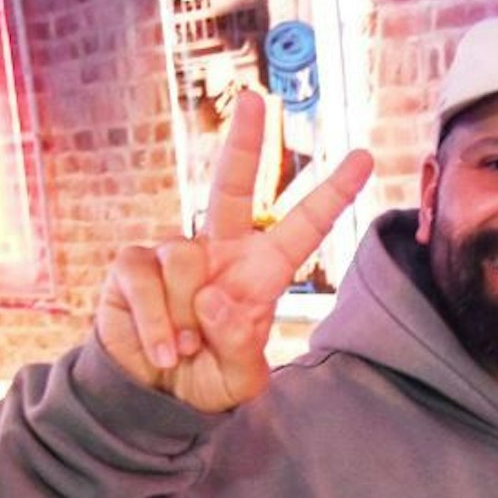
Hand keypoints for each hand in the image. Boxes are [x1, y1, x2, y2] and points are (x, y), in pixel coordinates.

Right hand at [94, 89, 374, 411]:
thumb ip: (239, 344)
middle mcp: (218, 250)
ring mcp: (172, 253)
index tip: (364, 157)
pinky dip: (156, 324)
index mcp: (260, 272)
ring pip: (183, 255)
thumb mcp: (240, 378)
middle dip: (245, 141)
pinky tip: (163, 352)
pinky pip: (146, 279)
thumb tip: (213, 296)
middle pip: (231, 185)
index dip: (331, 194)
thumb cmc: (207, 381)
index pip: (302, 227)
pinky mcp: (133, 264)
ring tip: (186, 349)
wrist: (153, 397)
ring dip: (185, 315)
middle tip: (257, 100)